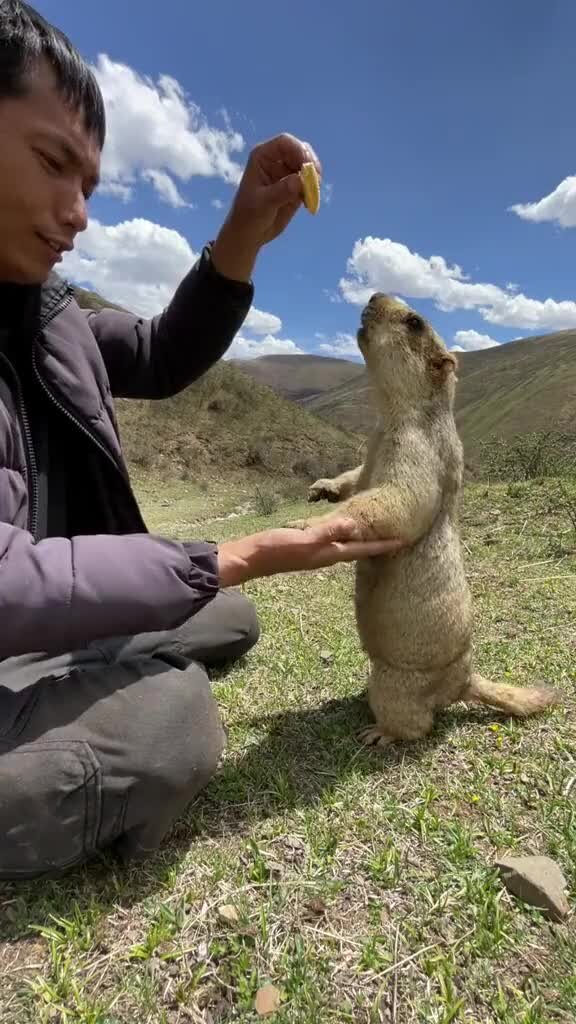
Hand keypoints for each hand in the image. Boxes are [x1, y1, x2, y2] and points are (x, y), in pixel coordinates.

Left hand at [211, 133, 320, 280]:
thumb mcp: (263, 203)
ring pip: (309, 167)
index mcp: (263, 156)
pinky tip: (308, 204)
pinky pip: (310, 184)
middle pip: (301, 151)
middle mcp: (276, 161)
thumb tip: (299, 180)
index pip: (285, 143)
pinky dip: (313, 191)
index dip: (299, 150)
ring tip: (312, 194)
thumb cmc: (248, 216)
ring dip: (314, 179)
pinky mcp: (296, 188)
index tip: (307, 165)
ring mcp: (287, 174)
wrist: (248, 234)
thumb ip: (281, 191)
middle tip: (316, 180)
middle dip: (311, 164)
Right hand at [217, 518, 403, 587]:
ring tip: (375, 536)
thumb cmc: (275, 549)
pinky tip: (341, 533)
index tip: (405, 541)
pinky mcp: (305, 549)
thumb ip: (328, 532)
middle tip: (396, 539)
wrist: (251, 558)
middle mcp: (326, 556)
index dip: (384, 545)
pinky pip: (332, 544)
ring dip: (362, 543)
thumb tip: (354, 525)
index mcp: (329, 554)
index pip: (363, 549)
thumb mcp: (303, 539)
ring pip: (346, 548)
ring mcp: (315, 554)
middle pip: (359, 551)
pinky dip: (343, 538)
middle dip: (377, 546)